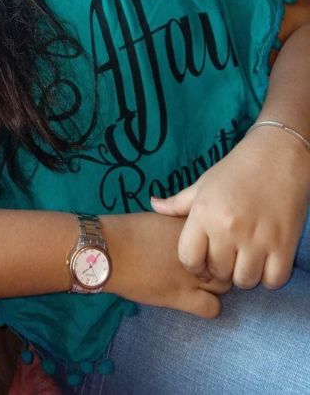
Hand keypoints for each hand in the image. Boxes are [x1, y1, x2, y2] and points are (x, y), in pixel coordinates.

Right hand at [101, 212, 231, 317]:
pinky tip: (195, 299)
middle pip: (228, 261)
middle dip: (220, 266)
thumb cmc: (127, 230)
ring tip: (200, 284)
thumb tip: (193, 234)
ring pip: (225, 286)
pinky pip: (212, 308)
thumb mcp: (160, 219)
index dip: (218, 245)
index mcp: (193, 226)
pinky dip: (208, 305)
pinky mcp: (181, 297)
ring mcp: (192, 275)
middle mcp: (199, 249)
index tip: (209, 248)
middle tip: (205, 268)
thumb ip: (181, 227)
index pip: (223, 237)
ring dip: (216, 286)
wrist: (108, 249)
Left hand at [150, 127, 309, 289]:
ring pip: (245, 281)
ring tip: (246, 258)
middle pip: (218, 273)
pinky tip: (266, 261)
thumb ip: (177, 202)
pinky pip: (273, 280)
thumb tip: (153, 205)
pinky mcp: (284, 245)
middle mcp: (228, 229)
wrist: (277, 156)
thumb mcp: (202, 184)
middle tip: (227, 256)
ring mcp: (257, 238)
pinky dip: (269, 276)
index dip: (194, 264)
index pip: (189, 258)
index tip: (203, 260)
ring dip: (244, 275)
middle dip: (220, 269)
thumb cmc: (236, 171)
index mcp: (204, 214)